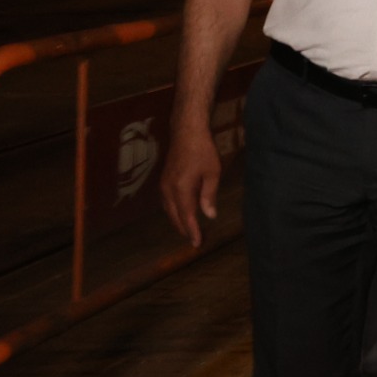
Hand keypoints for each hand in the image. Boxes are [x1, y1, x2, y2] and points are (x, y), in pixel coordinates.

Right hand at [160, 121, 221, 247]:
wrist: (187, 132)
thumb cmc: (203, 151)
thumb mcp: (212, 173)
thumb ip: (209, 196)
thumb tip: (210, 216)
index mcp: (180, 189)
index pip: (186, 216)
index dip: (191, 231)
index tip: (196, 243)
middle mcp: (168, 189)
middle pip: (174, 215)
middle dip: (184, 229)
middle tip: (195, 241)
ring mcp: (164, 184)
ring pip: (168, 209)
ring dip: (178, 221)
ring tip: (189, 230)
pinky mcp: (164, 180)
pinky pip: (167, 201)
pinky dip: (174, 211)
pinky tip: (181, 213)